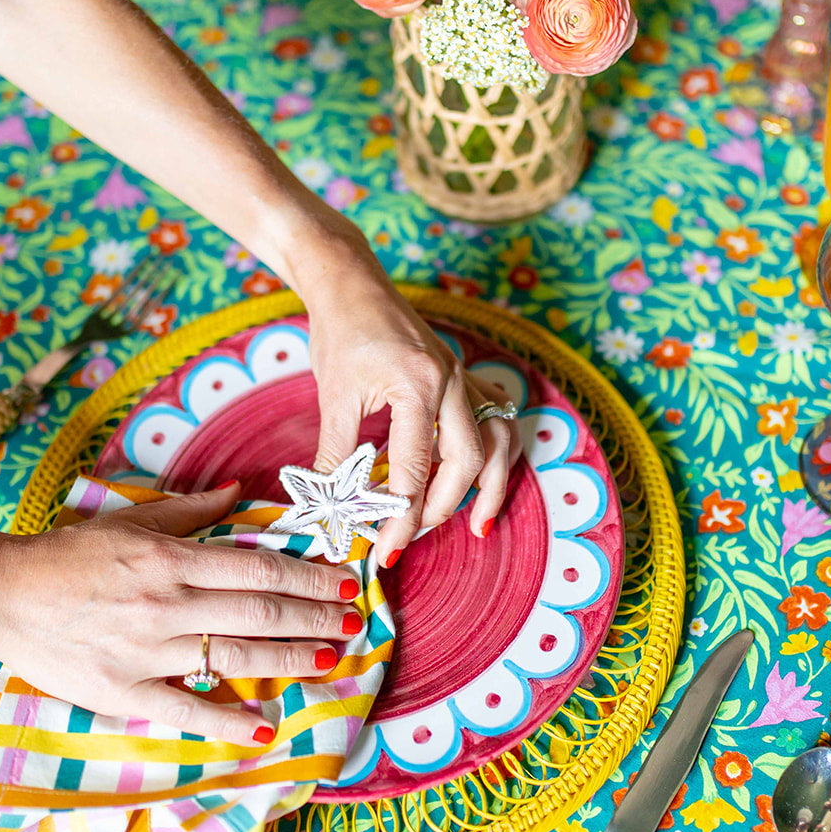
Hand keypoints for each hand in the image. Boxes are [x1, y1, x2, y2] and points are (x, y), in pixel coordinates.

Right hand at [0, 486, 360, 739]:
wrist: (2, 595)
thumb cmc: (68, 555)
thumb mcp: (131, 522)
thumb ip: (191, 511)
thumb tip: (239, 492)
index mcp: (170, 559)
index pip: (257, 568)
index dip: (306, 576)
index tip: (340, 581)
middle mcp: (165, 604)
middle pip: (259, 612)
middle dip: (314, 617)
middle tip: (351, 621)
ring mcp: (146, 652)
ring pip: (236, 658)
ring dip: (291, 660)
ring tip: (330, 659)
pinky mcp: (123, 692)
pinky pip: (186, 711)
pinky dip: (227, 723)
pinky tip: (265, 728)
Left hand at [306, 270, 520, 565]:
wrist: (351, 282)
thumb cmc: (340, 331)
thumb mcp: (334, 396)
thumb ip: (336, 456)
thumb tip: (330, 509)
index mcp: (417, 384)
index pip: (414, 468)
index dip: (400, 516)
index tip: (386, 549)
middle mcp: (451, 380)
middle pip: (469, 460)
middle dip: (442, 508)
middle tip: (411, 537)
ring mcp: (464, 376)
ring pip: (500, 439)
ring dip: (491, 485)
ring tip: (477, 524)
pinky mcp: (464, 375)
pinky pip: (498, 417)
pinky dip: (498, 452)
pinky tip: (486, 477)